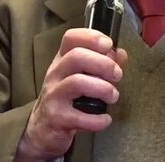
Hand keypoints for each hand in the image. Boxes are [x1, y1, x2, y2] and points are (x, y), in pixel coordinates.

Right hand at [16, 29, 127, 160]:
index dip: (91, 37)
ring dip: (103, 88)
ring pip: (77, 82)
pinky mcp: (56, 118)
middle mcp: (55, 74)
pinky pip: (78, 116)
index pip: (71, 38)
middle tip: (117, 75)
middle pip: (76, 57)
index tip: (108, 45)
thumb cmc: (68, 99)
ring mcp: (54, 95)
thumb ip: (103, 65)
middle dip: (103, 63)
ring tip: (113, 96)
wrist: (43, 129)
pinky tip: (105, 119)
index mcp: (63, 60)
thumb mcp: (82, 77)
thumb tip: (121, 54)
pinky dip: (97, 119)